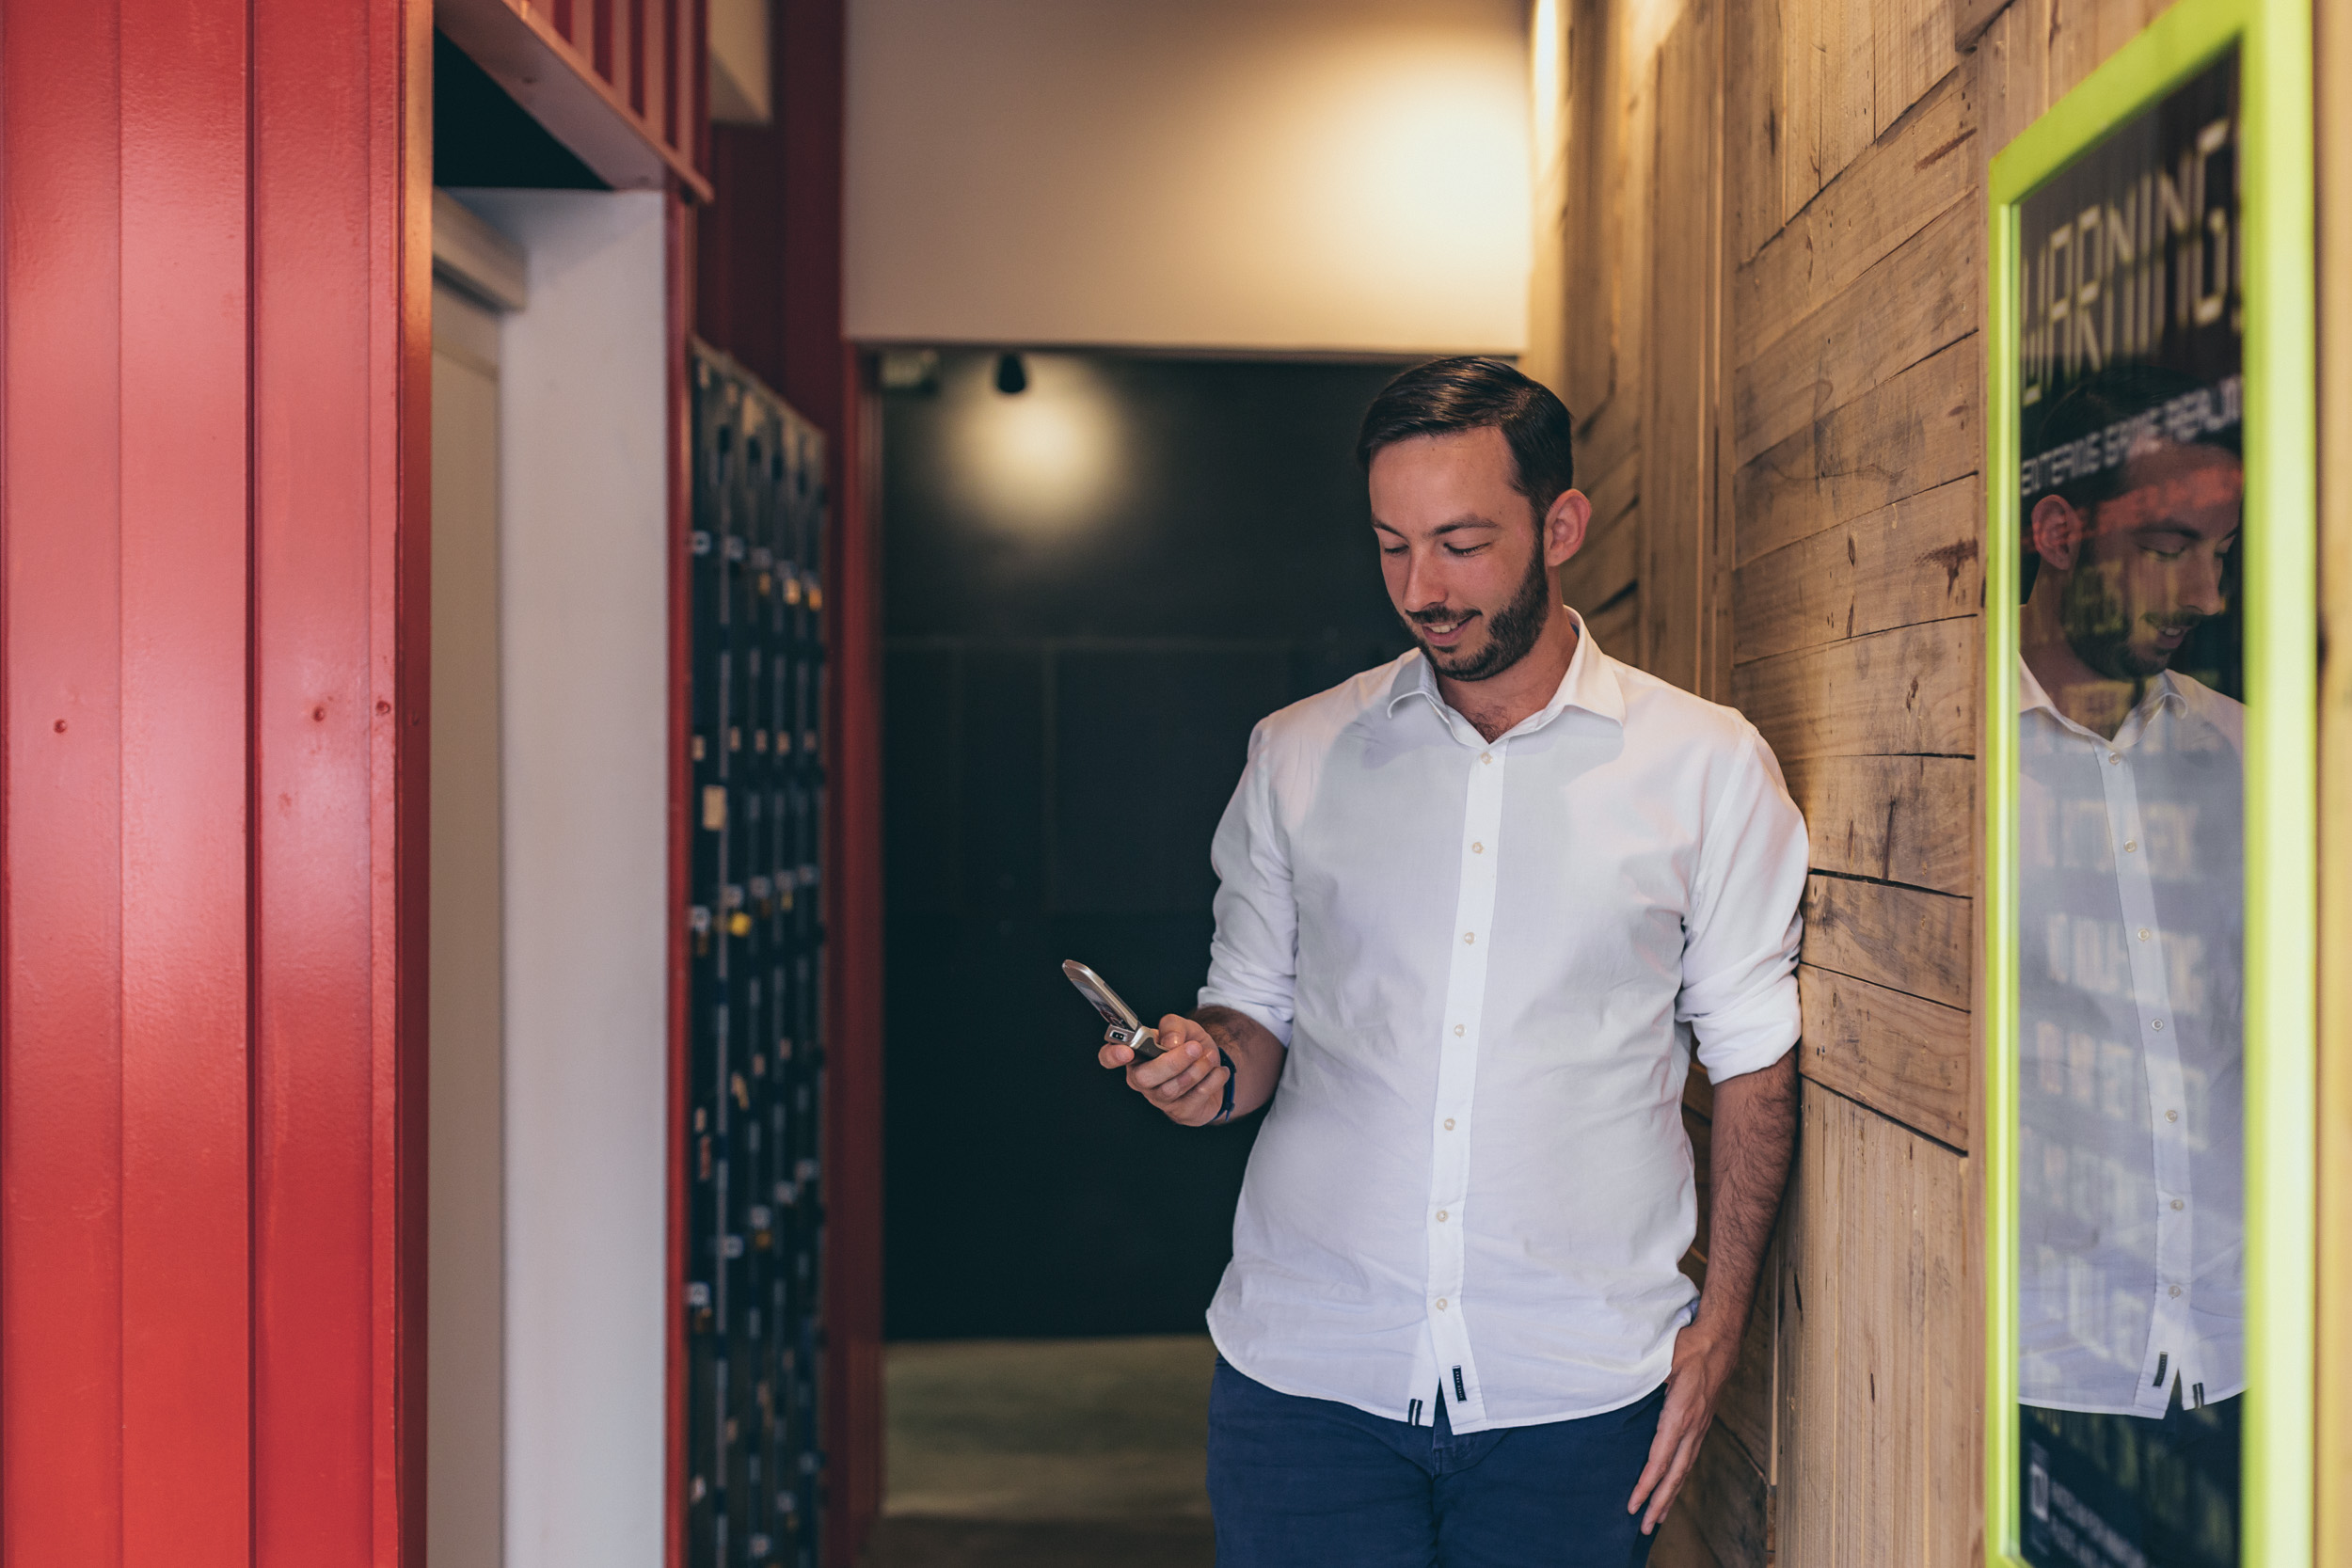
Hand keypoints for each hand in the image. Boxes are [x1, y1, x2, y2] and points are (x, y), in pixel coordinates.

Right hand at [1099, 1014, 1229, 1126]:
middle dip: (1172, 1063)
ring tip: (1210, 1056)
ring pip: (1171, 1089)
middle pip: (1144, 1078)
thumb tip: (1170, 1042)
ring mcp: (1159, 1097)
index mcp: (1135, 1054)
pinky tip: (1218, 1071)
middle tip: (1194, 1048)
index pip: (1109, 1057)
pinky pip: (1194, 1098)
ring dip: (1196, 1070)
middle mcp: (1141, 1078)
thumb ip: (1174, 1026)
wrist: (1212, 1067)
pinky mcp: (1180, 1111)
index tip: (1126, 1051)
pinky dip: (1211, 1081)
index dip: (1112, 1056)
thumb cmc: (1189, 1045)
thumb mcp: (1184, 1027)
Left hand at [1625, 1316, 1740, 1533]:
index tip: (1633, 1505)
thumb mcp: (1660, 1360)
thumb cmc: (1688, 1347)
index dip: (1646, 1485)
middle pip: (1675, 1475)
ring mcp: (1699, 1427)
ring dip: (1670, 1496)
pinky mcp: (1701, 1424)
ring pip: (1684, 1470)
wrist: (1720, 1340)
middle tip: (1644, 1528)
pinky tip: (1672, 1487)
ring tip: (1657, 1518)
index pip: (1659, 1460)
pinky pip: (1689, 1458)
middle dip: (1659, 1503)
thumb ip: (1642, 1379)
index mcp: (1679, 1415)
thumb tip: (1618, 1389)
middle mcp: (1692, 1427)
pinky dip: (1679, 1478)